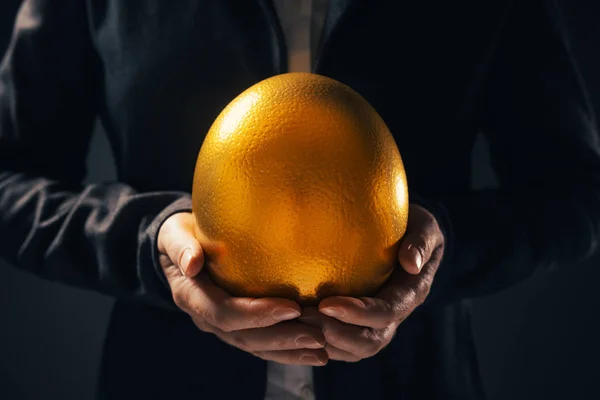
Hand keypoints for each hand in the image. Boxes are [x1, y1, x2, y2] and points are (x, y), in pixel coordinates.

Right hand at [158, 212, 327, 365]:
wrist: (178, 249)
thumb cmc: (181, 236)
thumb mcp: (175, 235)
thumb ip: (181, 247)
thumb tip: (192, 262)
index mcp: (191, 296)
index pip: (224, 312)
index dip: (257, 314)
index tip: (292, 307)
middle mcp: (206, 318)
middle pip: (245, 337)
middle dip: (282, 338)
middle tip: (318, 336)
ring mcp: (222, 326)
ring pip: (256, 347)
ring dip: (289, 351)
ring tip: (322, 350)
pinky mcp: (237, 327)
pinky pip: (261, 344)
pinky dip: (287, 350)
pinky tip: (314, 351)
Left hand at [300, 204, 443, 361]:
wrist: (407, 236)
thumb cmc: (412, 224)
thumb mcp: (424, 225)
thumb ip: (421, 240)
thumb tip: (411, 262)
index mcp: (411, 293)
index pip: (386, 312)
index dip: (358, 313)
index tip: (327, 304)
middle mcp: (395, 315)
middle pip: (370, 341)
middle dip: (337, 334)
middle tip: (303, 317)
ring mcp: (377, 323)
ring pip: (354, 350)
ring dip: (325, 341)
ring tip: (295, 324)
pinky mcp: (359, 323)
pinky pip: (341, 344)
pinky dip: (319, 341)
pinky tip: (294, 325)